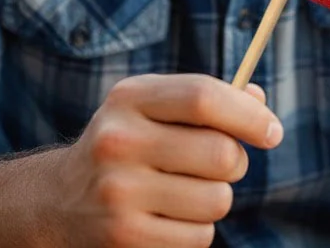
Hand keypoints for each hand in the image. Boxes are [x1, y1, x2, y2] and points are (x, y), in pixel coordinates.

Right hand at [48, 73, 282, 246]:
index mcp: (130, 97)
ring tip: (189, 190)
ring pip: (217, 199)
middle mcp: (119, 141)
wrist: (57, 200)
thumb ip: (204, 98)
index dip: (248, 114)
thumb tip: (257, 99)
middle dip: (235, 161)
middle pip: (220, 153)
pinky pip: (200, 236)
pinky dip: (198, 228)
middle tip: (223, 163)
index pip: (203, 97)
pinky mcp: (125, 237)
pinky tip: (170, 216)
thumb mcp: (152, 105)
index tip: (272, 131)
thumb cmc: (126, 142)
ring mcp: (119, 192)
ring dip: (217, 197)